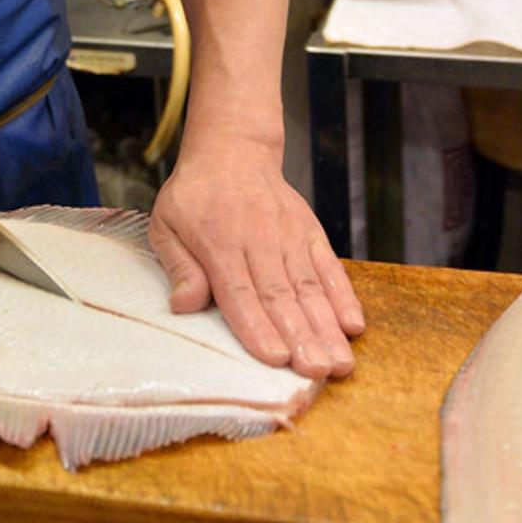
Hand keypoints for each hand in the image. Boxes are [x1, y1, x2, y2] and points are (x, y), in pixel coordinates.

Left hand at [148, 135, 364, 378]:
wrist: (233, 150)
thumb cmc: (195, 195)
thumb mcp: (167, 224)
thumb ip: (179, 266)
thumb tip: (185, 305)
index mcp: (220, 243)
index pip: (240, 292)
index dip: (258, 326)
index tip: (275, 357)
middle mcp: (260, 241)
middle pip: (282, 296)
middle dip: (301, 338)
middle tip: (316, 372)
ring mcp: (290, 237)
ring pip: (310, 288)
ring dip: (327, 328)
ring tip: (339, 363)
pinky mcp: (310, 233)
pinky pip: (330, 267)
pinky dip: (344, 296)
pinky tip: (354, 326)